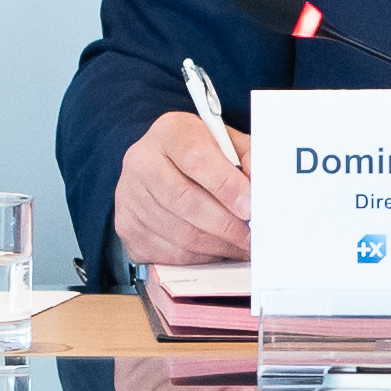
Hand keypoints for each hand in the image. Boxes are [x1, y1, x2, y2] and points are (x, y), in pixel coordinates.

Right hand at [112, 112, 251, 265]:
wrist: (157, 165)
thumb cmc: (196, 153)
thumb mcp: (224, 142)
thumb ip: (246, 158)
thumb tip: (263, 190)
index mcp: (170, 133)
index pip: (197, 158)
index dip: (226, 186)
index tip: (251, 206)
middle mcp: (141, 162)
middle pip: (185, 200)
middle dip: (225, 224)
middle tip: (252, 236)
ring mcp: (130, 197)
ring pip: (178, 232)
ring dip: (216, 245)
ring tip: (240, 245)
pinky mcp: (128, 227)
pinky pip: (169, 252)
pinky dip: (199, 257)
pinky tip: (217, 250)